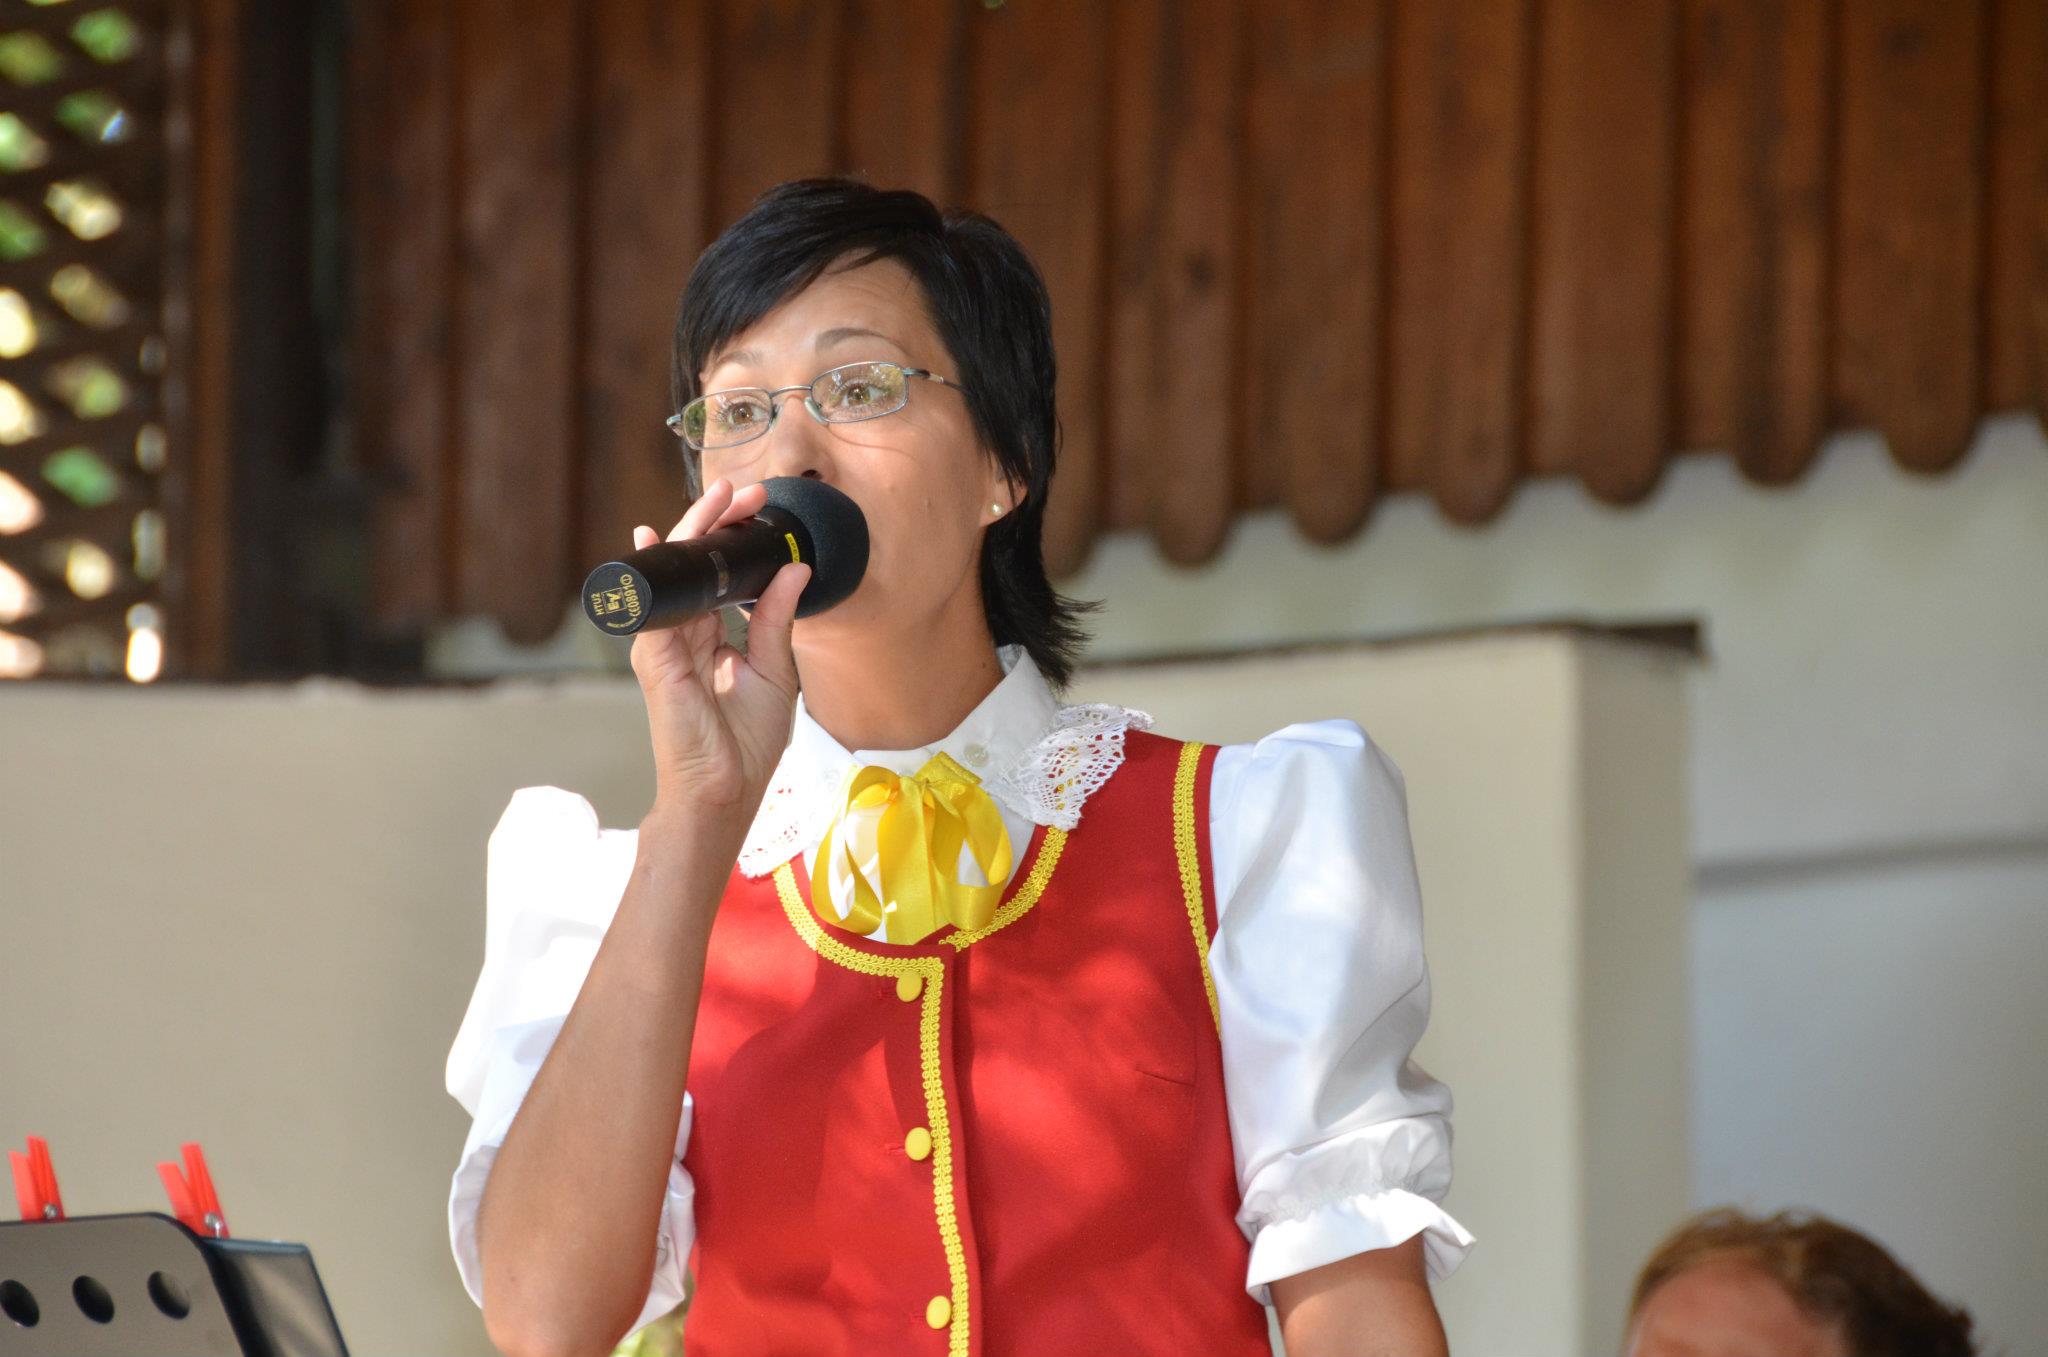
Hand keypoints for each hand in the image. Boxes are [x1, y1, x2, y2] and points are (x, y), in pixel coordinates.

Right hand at [629, 477, 811, 819]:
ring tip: (719, 497)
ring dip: (692, 532)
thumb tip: (795, 569)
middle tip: (741, 489)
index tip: (755, 506)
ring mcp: (665, 645)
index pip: (717, 577)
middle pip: (692, 566)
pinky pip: (656, 604)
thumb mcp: (775, 671)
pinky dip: (660, 569)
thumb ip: (776, 620)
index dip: (732, 541)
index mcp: (712, 638)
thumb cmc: (745, 743)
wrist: (725, 792)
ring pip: (673, 574)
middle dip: (713, 522)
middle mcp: (684, 635)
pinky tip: (662, 536)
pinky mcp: (655, 659)